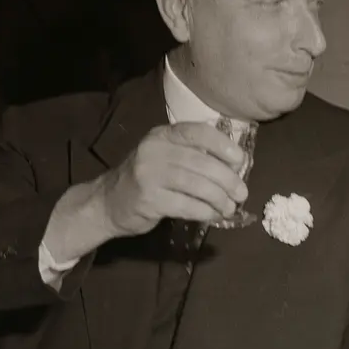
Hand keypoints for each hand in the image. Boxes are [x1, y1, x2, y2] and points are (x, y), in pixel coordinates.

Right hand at [99, 122, 247, 238]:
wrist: (107, 202)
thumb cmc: (146, 179)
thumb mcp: (166, 157)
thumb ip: (193, 156)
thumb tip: (233, 168)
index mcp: (163, 135)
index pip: (198, 132)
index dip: (223, 145)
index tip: (240, 160)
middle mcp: (155, 150)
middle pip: (201, 162)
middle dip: (227, 179)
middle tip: (242, 193)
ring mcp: (149, 174)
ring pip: (196, 185)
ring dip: (219, 198)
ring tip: (230, 208)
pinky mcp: (148, 199)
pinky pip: (185, 205)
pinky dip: (204, 211)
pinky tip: (213, 215)